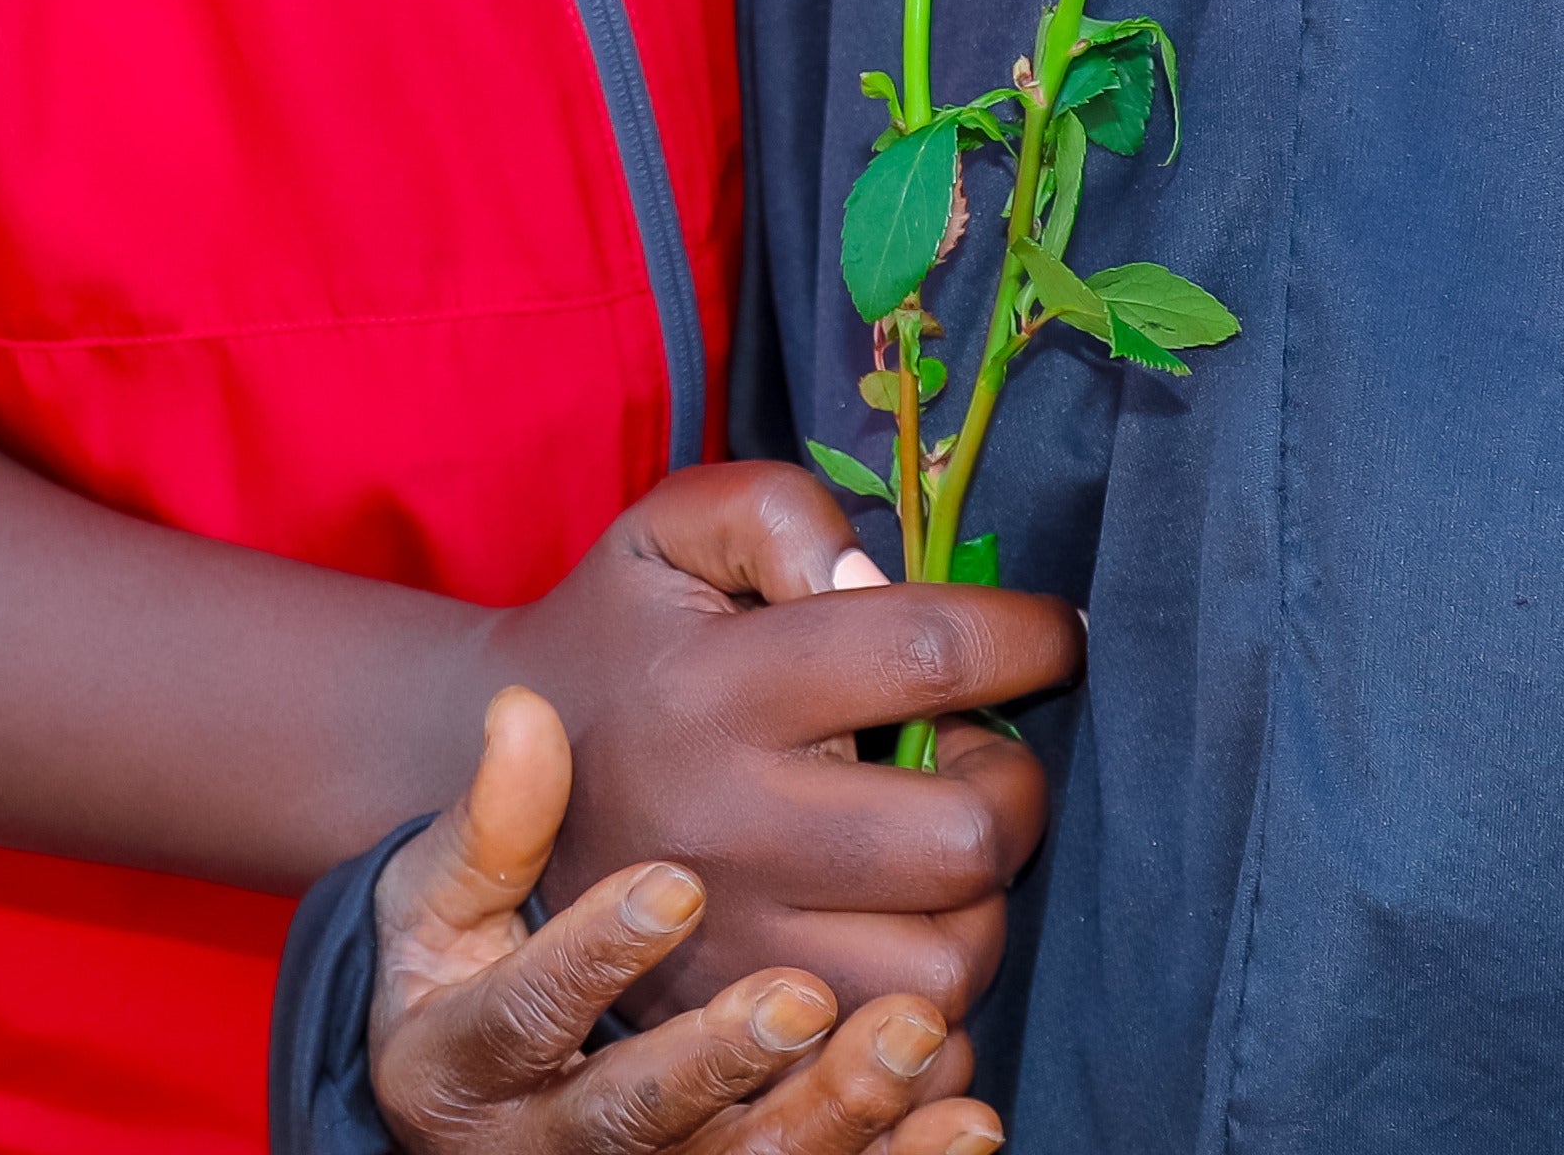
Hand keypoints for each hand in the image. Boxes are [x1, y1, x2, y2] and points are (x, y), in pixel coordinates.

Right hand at [466, 464, 1074, 1018]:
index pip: (926, 653)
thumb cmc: (625, 631)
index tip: (1057, 634)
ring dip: (978, 902)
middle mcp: (724, 827)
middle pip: (964, 835)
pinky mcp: (732, 1024)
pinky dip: (929, 996)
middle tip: (974, 754)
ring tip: (934, 845)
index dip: (1029, 637)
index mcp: (716, 688)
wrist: (507, 765)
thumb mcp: (676, 527)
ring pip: (946, 966)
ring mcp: (728, 945)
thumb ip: (783, 515)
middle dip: (1011, 785)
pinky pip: (894, 1048)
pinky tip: (903, 922)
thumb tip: (882, 576)